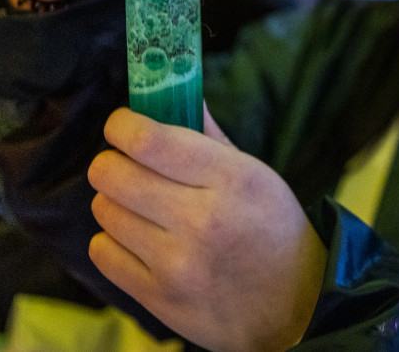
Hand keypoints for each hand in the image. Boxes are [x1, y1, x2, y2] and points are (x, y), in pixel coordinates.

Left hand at [87, 107, 326, 351]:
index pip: (149, 140)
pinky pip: (102, 252)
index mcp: (232, 179)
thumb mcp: (257, 176)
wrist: (296, 306)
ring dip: (114, 201)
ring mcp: (177, 264)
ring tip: (139, 205)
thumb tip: (175, 90)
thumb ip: (210, 136)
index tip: (121, 125)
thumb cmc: (274, 230)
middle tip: (124, 164)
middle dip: (111, 162)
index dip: (122, 125)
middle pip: (114, 174)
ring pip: (105, 211)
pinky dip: (111, 240)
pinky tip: (136, 238)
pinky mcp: (159, 298)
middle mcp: (202, 221)